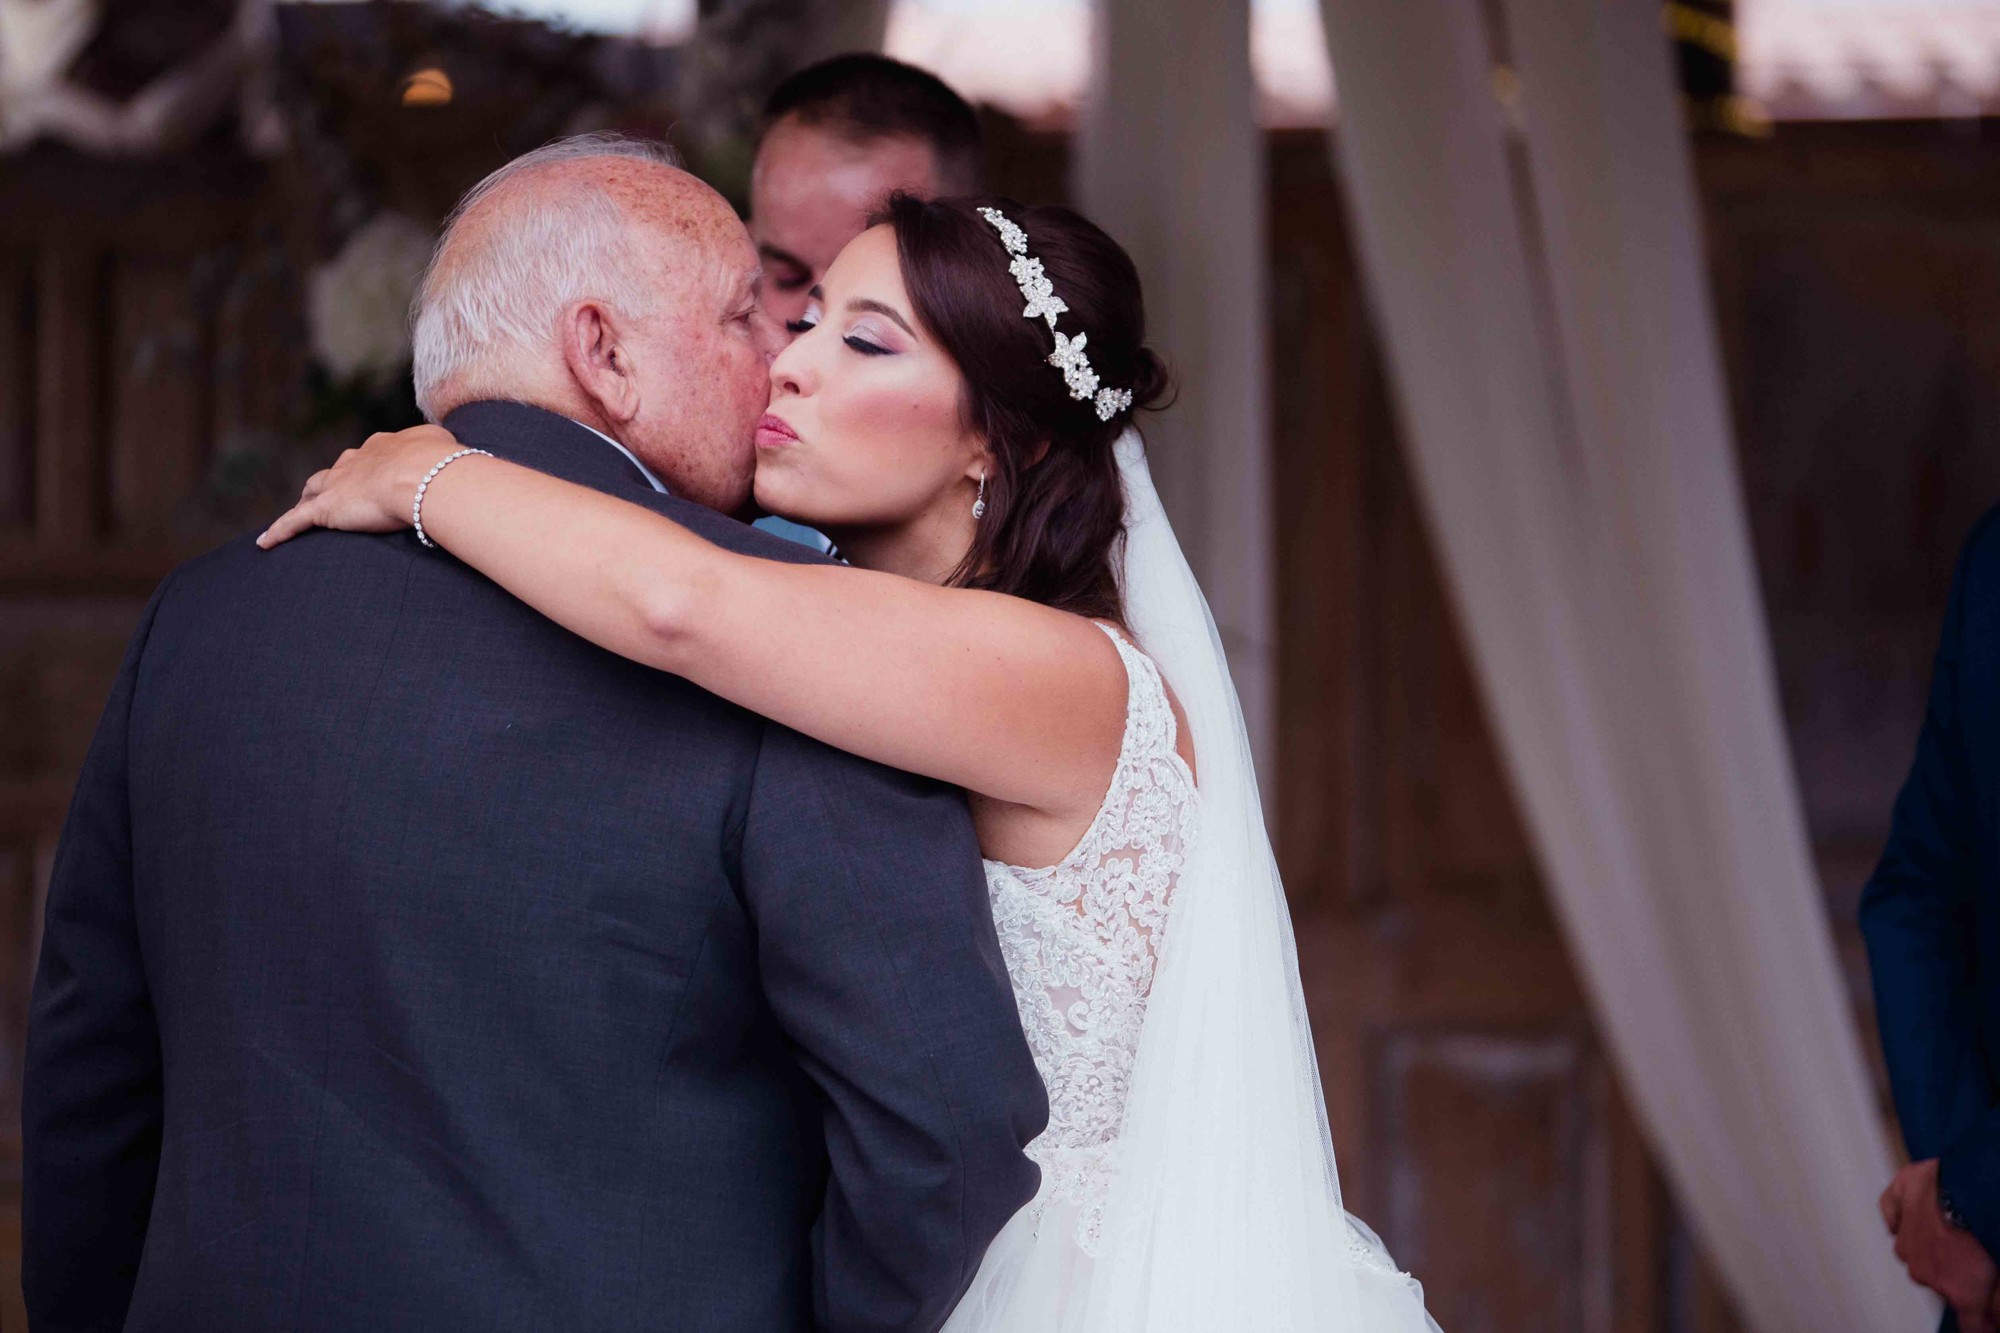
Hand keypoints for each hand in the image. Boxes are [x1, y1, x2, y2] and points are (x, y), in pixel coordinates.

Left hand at [256, 424, 464, 548]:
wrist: (422, 475)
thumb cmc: (439, 463)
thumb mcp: (443, 447)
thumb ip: (438, 449)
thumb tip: (447, 454)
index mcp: (382, 447)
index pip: (371, 456)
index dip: (371, 466)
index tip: (376, 476)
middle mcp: (354, 461)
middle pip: (337, 471)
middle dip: (334, 480)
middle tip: (334, 491)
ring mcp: (337, 484)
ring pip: (313, 490)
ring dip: (307, 499)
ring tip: (303, 509)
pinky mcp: (325, 509)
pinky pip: (295, 522)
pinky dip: (279, 531)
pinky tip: (265, 542)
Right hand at [1885, 1158, 1996, 1331]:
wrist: (1969, 1187)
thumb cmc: (1985, 1227)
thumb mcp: (1998, 1274)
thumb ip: (1995, 1302)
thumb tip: (1992, 1319)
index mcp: (1954, 1289)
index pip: (1968, 1320)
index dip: (1977, 1320)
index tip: (1984, 1320)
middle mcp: (1922, 1268)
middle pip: (1934, 1278)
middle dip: (1950, 1273)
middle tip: (1971, 1260)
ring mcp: (1905, 1234)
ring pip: (1911, 1246)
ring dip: (1927, 1243)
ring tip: (1948, 1231)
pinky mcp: (1896, 1198)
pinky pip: (1891, 1210)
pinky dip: (1899, 1213)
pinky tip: (1911, 1212)